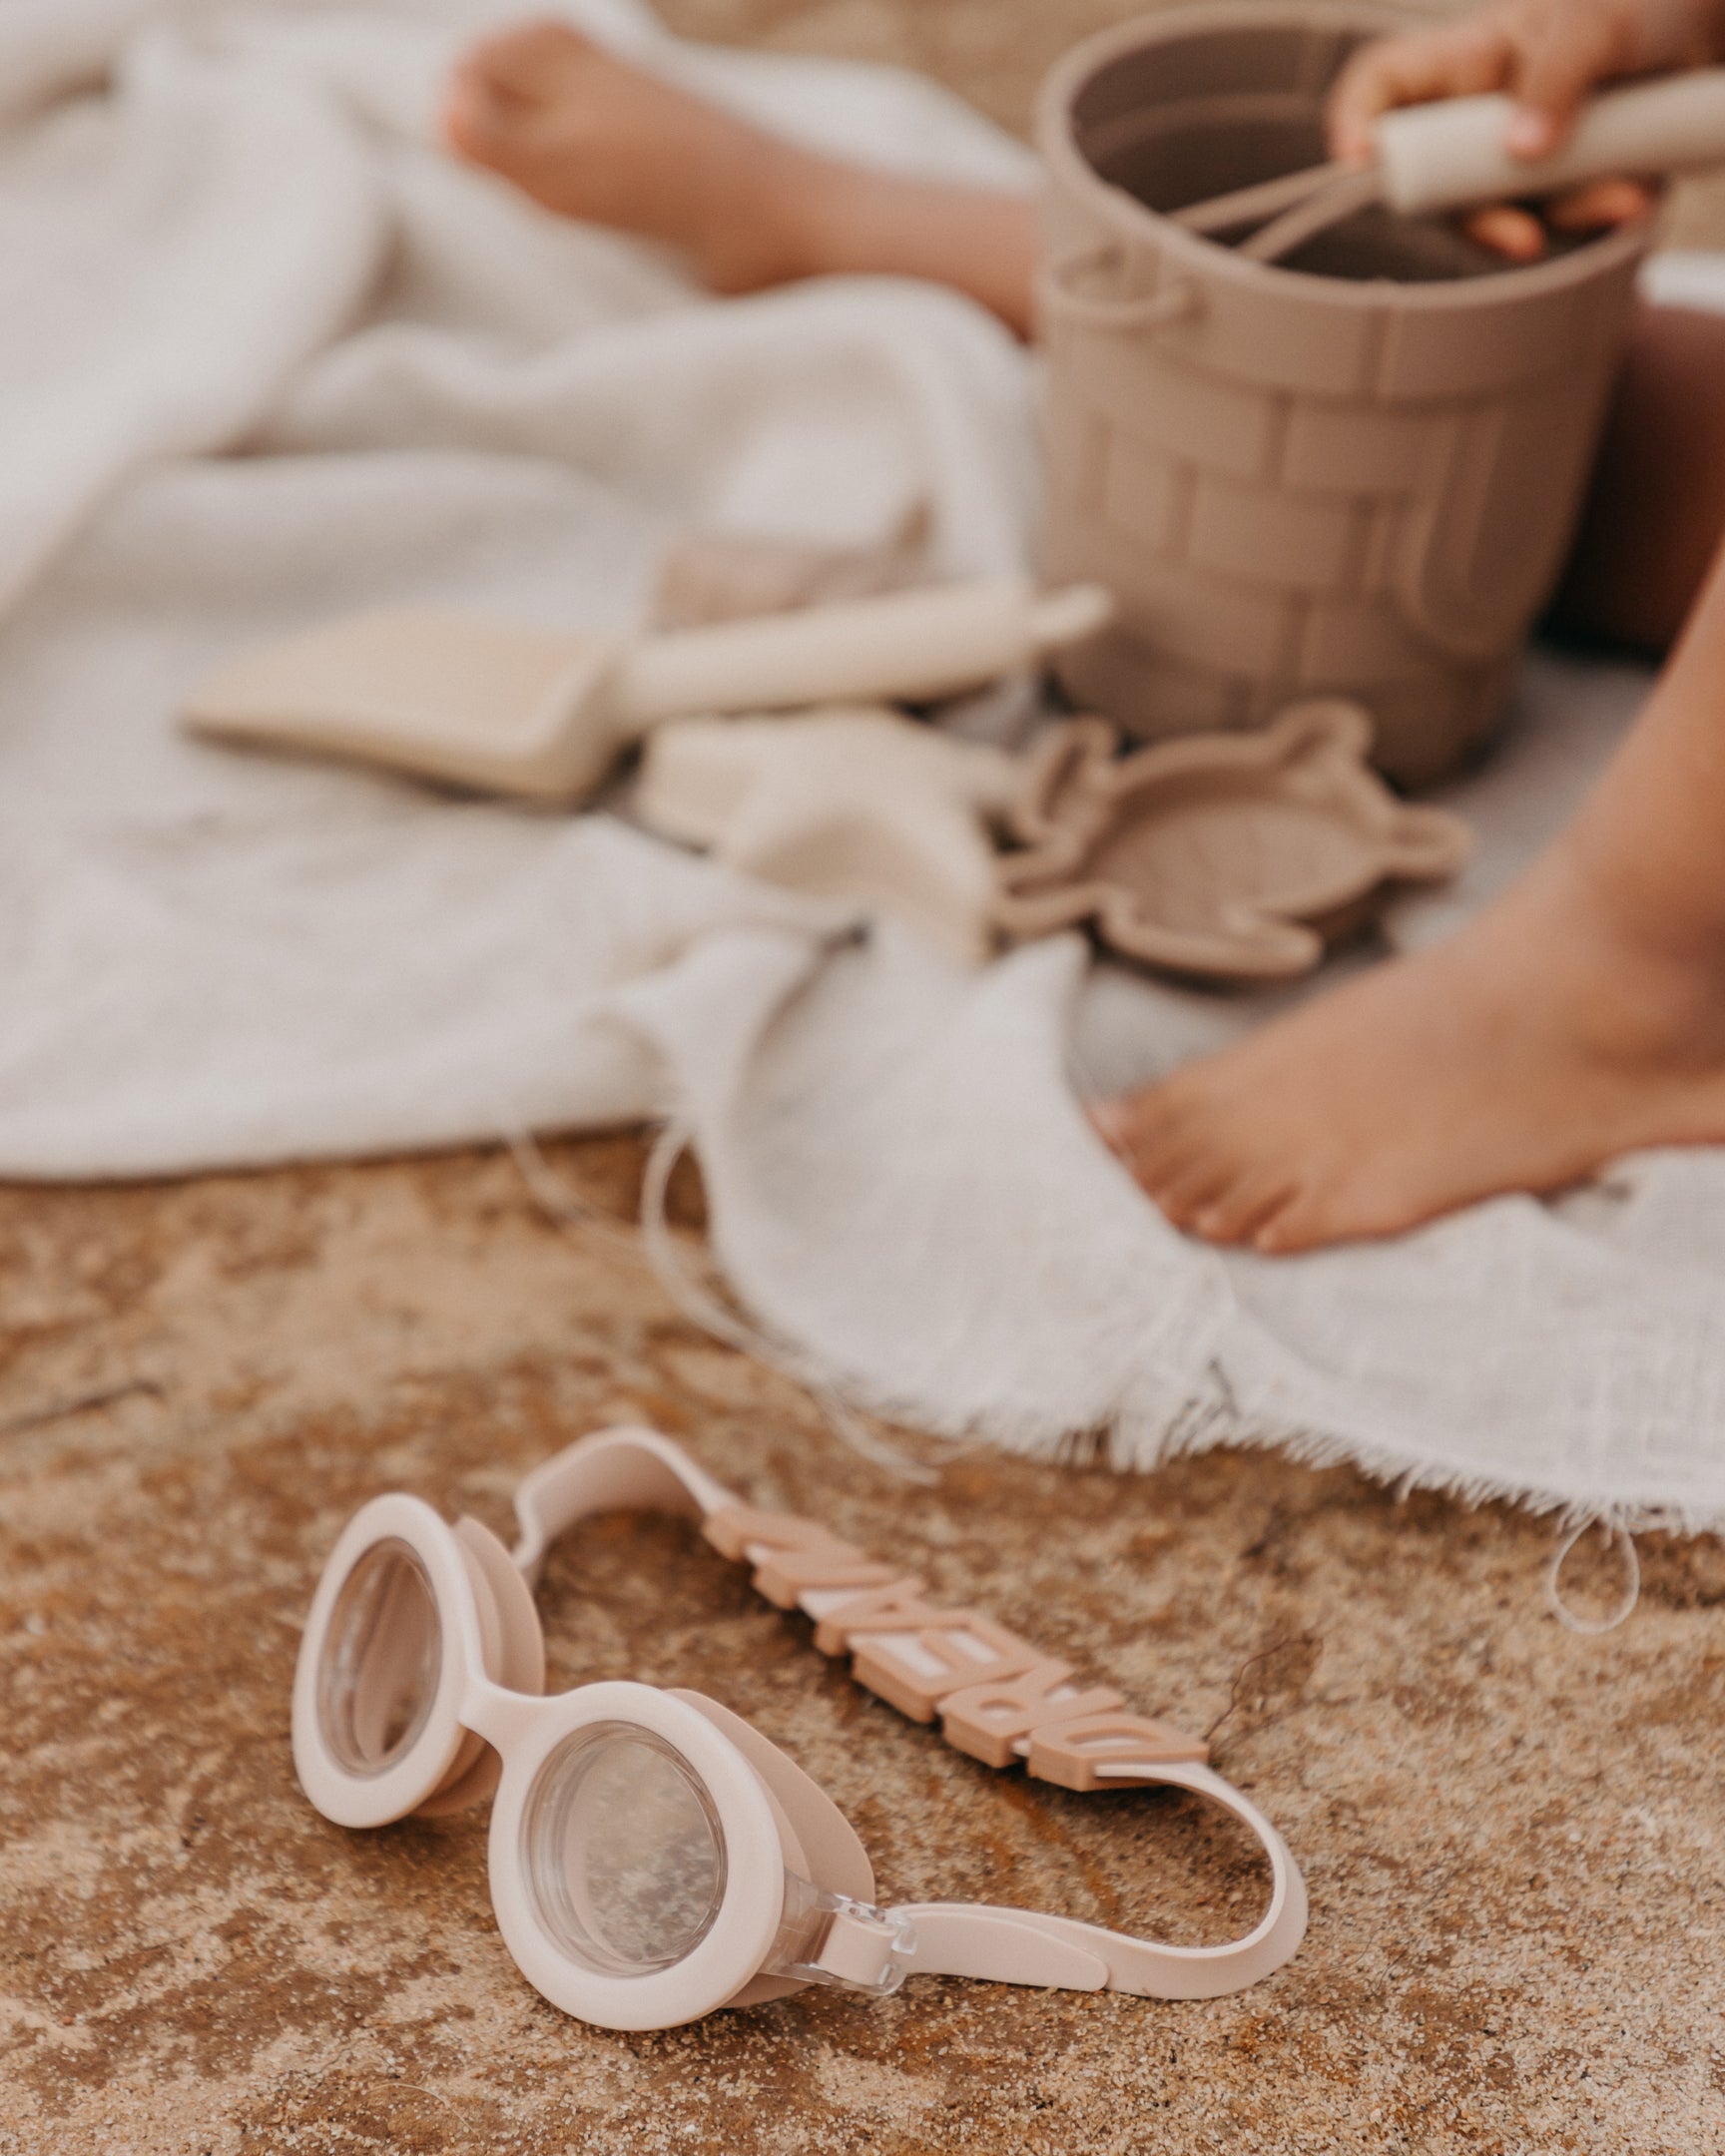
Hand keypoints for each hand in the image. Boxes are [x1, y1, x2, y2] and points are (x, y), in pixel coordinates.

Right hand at [1326, 0, 1724, 257]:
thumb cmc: (1636, 7)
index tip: (1360, 164)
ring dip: (1568, 214)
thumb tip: (1519, 153)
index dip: (1356, 121)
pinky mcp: (1557, 188)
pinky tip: (1636, 191)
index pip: (1383, 86)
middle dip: (1483, 221)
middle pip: (1437, 187)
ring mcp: (1514, 160)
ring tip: (1626, 197)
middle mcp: (1475, 119)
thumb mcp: (1598, 25)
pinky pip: (1561, 221)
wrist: (1702, 34)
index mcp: (1465, 63)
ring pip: (1508, 214)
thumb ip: (1557, 79)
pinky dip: (1599, 215)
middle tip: (1525, 240)